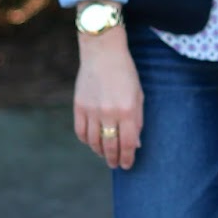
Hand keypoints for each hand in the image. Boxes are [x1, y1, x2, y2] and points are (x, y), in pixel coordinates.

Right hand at [73, 27, 143, 169]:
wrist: (103, 52)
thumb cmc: (125, 73)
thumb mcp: (138, 95)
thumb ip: (137, 120)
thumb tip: (134, 144)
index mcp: (127, 111)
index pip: (127, 144)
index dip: (127, 158)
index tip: (127, 165)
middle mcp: (109, 113)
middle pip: (110, 146)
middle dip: (113, 159)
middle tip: (115, 165)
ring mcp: (92, 110)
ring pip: (94, 141)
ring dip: (100, 151)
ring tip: (105, 154)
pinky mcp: (79, 106)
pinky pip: (80, 132)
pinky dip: (86, 140)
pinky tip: (92, 142)